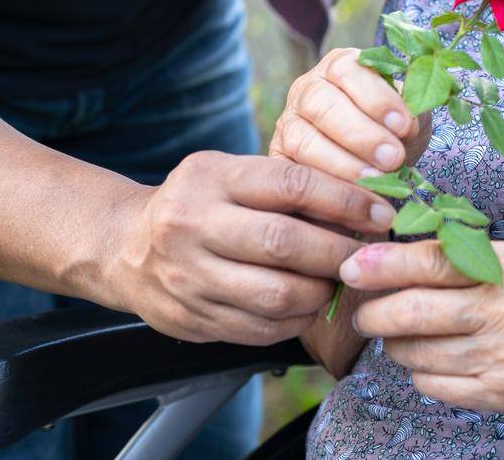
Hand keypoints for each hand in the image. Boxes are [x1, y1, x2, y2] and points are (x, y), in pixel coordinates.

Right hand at [106, 151, 396, 343]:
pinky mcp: (191, 319)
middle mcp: (192, 225)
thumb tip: (364, 203)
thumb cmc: (200, 202)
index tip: (379, 212)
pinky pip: (260, 329)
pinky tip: (309, 305)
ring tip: (338, 280)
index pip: (291, 184)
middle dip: (338, 251)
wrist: (124, 248)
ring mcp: (188, 277)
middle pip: (284, 243)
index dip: (345, 200)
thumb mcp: (231, 174)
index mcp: (211, 178)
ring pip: (276, 294)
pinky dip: (296, 320)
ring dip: (321, 291)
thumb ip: (286, 185)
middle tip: (367, 255)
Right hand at [269, 48, 432, 181]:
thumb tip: (405, 126)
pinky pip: (292, 174)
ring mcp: (288, 125)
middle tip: (392, 159)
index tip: (403, 125)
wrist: (378, 165)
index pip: (347, 71)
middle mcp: (306, 90)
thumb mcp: (409, 115)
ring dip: (342, 164)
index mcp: (339, 67)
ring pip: (302, 140)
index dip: (376, 98)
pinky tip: (352, 200)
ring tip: (377, 182)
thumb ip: (409, 113)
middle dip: (360, 134)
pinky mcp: (279, 161)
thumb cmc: (394, 132)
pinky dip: (323, 189)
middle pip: (320, 105)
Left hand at [341, 240, 503, 416]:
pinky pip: (435, 386)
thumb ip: (474, 257)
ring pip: (415, 354)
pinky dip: (421, 371)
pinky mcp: (499, 397)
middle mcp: (502, 316)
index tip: (353, 264)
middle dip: (374, 312)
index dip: (383, 264)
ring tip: (401, 333)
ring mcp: (500, 361)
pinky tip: (433, 358)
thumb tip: (407, 255)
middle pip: (411, 314)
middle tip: (364, 309)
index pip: (431, 264)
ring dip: (396, 343)